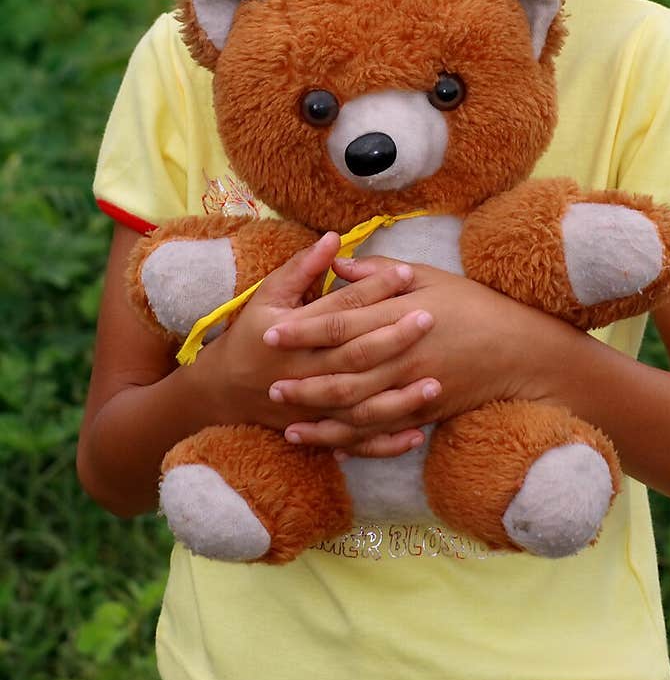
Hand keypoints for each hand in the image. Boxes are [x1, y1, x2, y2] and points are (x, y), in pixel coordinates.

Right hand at [192, 236, 441, 454]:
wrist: (223, 391)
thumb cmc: (251, 334)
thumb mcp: (269, 295)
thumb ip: (303, 267)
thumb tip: (335, 237)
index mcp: (292, 334)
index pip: (340, 309)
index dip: (373, 289)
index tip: (405, 272)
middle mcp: (304, 372)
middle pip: (355, 355)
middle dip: (394, 337)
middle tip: (429, 317)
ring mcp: (313, 407)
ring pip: (360, 405)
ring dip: (399, 397)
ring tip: (436, 381)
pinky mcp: (319, 430)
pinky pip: (356, 441)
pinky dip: (386, 443)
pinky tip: (417, 434)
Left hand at [273, 264, 555, 455]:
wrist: (520, 350)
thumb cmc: (474, 305)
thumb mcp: (430, 277)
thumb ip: (380, 274)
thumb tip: (337, 263)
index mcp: (401, 315)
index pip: (341, 322)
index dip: (303, 328)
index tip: (270, 331)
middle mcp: (403, 355)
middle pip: (341, 372)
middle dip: (302, 379)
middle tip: (269, 384)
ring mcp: (413, 388)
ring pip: (357, 409)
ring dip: (320, 417)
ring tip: (288, 420)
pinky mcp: (424, 413)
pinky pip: (382, 431)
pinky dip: (354, 441)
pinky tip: (329, 445)